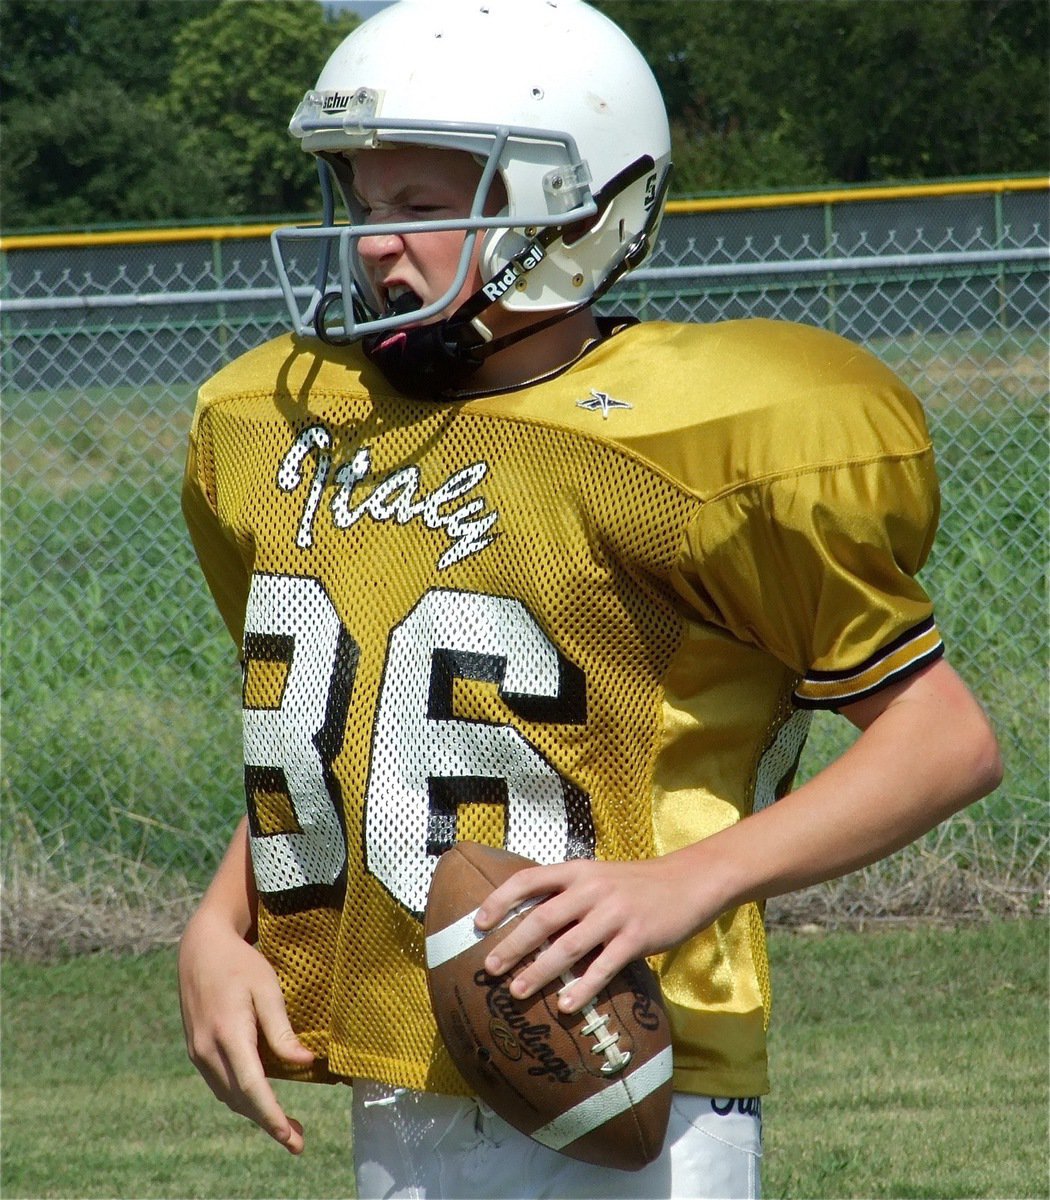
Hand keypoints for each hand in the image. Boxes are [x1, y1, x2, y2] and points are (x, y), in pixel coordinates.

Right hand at [177, 911, 314, 1153]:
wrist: (200, 948)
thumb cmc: (240, 963)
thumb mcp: (267, 988)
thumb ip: (282, 1029)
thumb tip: (305, 1062)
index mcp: (228, 1033)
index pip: (252, 1087)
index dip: (272, 1116)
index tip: (291, 1136)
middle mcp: (208, 1050)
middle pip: (240, 1099)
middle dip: (269, 1123)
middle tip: (298, 1140)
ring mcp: (198, 1052)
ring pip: (228, 1096)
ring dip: (255, 1113)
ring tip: (286, 1126)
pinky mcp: (196, 1050)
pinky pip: (220, 1083)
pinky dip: (241, 1097)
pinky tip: (260, 1098)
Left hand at [474, 855, 712, 1013]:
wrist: (689, 881)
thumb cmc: (637, 884)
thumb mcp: (599, 876)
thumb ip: (569, 894)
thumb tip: (529, 923)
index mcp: (578, 871)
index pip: (528, 879)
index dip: (500, 900)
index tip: (478, 922)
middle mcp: (591, 889)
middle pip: (541, 919)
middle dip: (512, 946)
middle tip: (489, 969)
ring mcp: (614, 914)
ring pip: (567, 947)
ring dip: (539, 972)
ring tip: (518, 992)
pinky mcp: (636, 938)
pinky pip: (603, 967)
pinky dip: (582, 988)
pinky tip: (566, 1005)